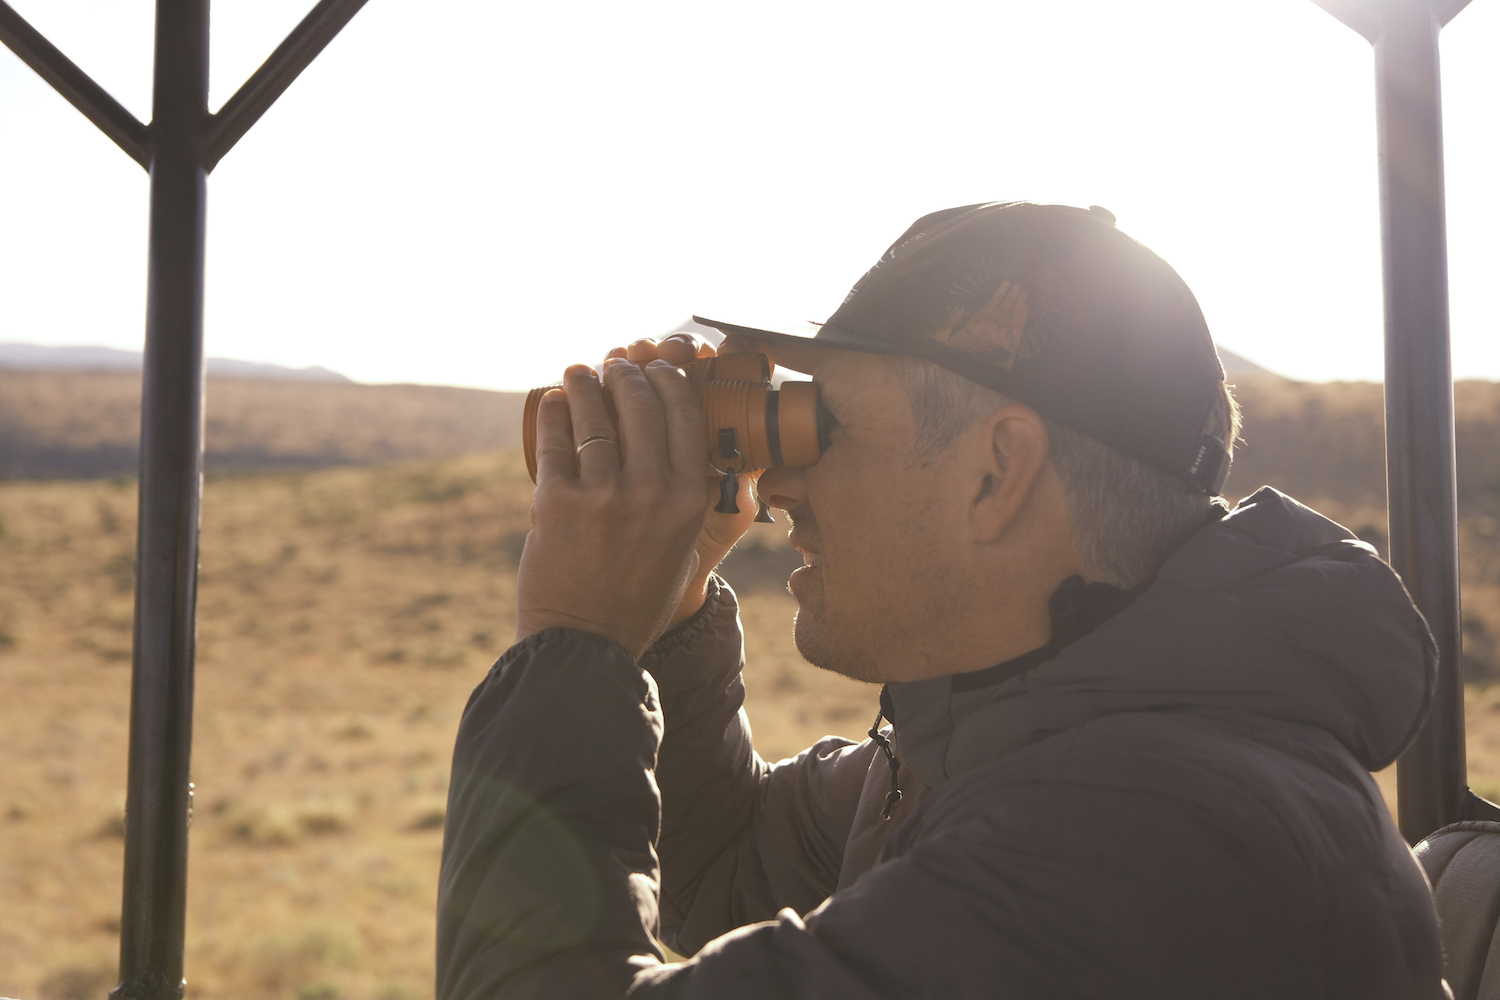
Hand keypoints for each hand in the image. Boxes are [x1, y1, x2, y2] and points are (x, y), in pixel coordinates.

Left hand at [514, 357, 709, 657]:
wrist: (584, 644)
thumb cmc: (637, 598)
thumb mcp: (682, 548)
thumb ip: (686, 498)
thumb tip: (682, 446)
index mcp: (691, 500)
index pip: (685, 415)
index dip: (669, 382)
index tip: (657, 370)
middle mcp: (652, 491)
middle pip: (641, 404)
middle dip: (626, 375)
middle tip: (614, 367)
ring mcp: (602, 495)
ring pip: (593, 415)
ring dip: (583, 383)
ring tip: (577, 373)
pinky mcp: (555, 502)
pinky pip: (555, 440)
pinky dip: (553, 413)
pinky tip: (552, 402)